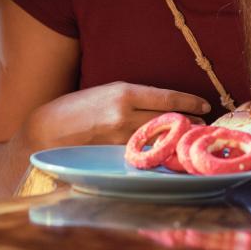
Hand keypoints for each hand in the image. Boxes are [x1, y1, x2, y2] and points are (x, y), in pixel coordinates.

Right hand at [24, 82, 209, 149]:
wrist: (45, 131)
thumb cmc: (75, 108)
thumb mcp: (105, 93)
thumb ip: (132, 99)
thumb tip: (162, 107)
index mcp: (124, 92)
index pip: (168, 98)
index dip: (190, 103)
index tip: (205, 106)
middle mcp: (125, 114)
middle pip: (169, 120)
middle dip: (189, 124)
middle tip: (202, 125)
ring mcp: (120, 138)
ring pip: (160, 139)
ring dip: (176, 140)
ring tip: (188, 140)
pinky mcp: (114, 157)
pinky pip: (144, 154)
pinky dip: (157, 153)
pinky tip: (165, 154)